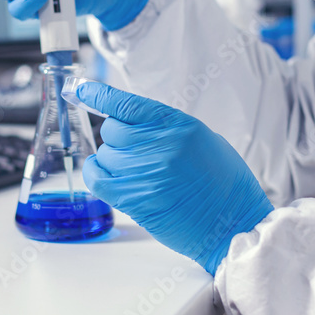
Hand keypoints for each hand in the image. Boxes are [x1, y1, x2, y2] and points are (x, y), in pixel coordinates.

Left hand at [78, 83, 272, 274]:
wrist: (234, 225)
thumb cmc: (225, 184)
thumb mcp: (203, 140)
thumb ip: (167, 129)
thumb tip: (133, 123)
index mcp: (179, 126)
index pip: (127, 104)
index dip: (98, 94)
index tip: (80, 89)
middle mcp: (159, 146)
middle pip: (112, 129)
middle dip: (118, 137)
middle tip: (137, 151)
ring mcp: (144, 173)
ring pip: (104, 154)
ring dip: (113, 159)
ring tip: (136, 170)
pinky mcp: (134, 199)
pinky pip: (97, 179)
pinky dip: (97, 174)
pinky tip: (108, 175)